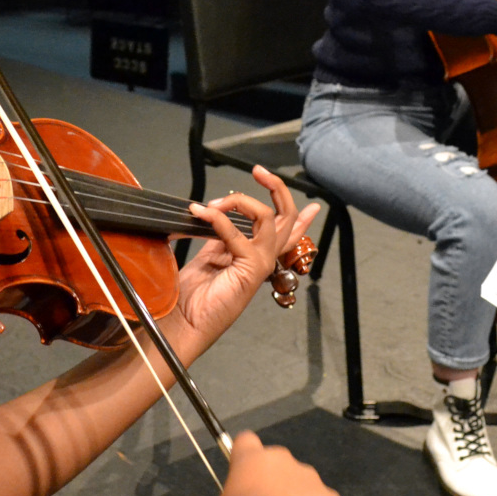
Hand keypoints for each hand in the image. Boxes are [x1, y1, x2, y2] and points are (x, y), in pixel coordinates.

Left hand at [164, 166, 321, 361]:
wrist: (183, 323)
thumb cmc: (192, 296)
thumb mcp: (209, 257)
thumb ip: (221, 237)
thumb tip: (220, 214)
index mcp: (255, 257)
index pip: (288, 234)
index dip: (302, 218)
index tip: (313, 205)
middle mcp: (264, 260)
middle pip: (288, 219)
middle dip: (277, 190)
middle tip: (259, 171)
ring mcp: (260, 265)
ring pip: (270, 219)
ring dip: (241, 201)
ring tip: (215, 202)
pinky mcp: (250, 270)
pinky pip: (238, 234)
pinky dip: (219, 219)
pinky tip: (202, 214)